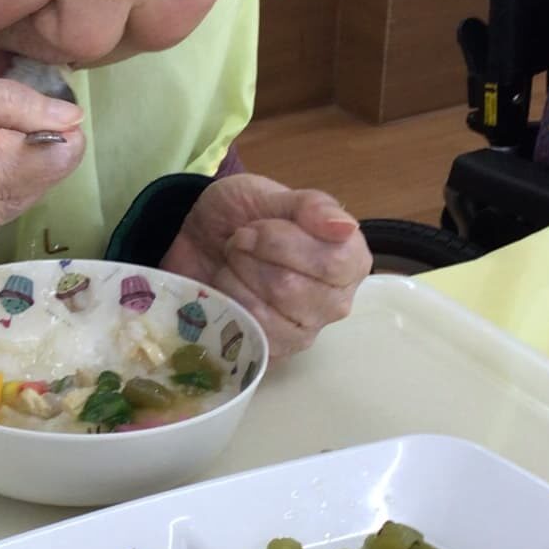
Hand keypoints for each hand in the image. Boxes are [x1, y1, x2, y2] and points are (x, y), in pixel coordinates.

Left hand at [162, 174, 370, 361]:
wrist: (199, 240)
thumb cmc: (243, 217)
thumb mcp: (272, 195)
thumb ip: (311, 207)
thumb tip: (345, 227)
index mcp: (350, 261)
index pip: (331, 263)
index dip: (281, 243)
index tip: (253, 228)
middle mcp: (335, 303)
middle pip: (291, 288)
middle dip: (251, 258)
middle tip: (237, 243)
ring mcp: (304, 333)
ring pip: (265, 312)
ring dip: (234, 280)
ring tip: (230, 265)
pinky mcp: (273, 353)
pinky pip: (249, 336)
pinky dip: (227, 306)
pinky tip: (226, 292)